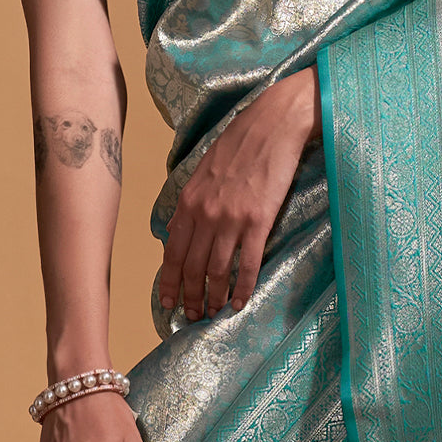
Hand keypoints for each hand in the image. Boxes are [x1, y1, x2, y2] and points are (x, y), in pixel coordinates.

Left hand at [159, 66, 320, 320]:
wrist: (273, 124)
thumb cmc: (240, 143)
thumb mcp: (203, 170)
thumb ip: (190, 203)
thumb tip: (176, 231)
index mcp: (188, 200)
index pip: (171, 252)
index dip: (168, 283)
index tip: (167, 304)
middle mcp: (205, 213)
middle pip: (191, 267)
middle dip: (190, 297)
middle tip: (192, 317)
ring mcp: (232, 218)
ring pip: (216, 270)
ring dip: (213, 297)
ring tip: (212, 315)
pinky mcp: (259, 220)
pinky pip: (248, 263)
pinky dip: (243, 287)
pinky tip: (240, 302)